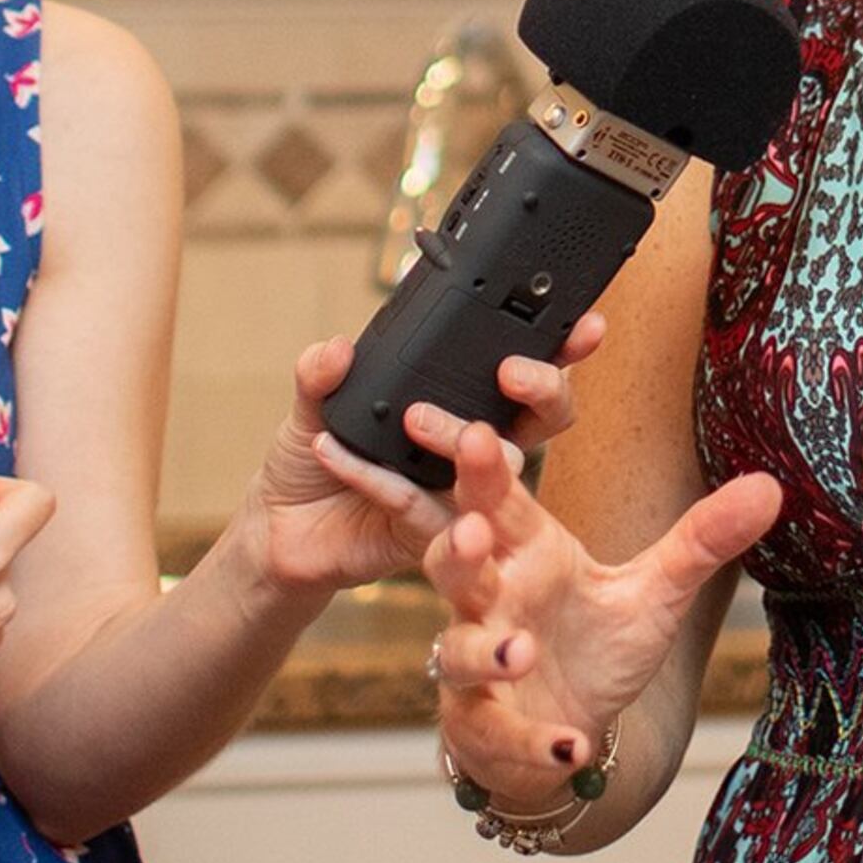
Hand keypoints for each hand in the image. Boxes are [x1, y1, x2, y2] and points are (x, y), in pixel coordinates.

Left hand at [247, 318, 603, 596]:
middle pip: (540, 420)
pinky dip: (373, 477)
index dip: (562, 348)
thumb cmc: (314, 461)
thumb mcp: (311, 405)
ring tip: (415, 418)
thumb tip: (337, 348)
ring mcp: (460, 496)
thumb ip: (321, 373)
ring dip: (463, 440)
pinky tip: (333, 449)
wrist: (282, 530)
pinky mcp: (430, 538)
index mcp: (460, 405)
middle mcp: (473, 450)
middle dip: (542, 389)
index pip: (524, 373)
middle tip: (511, 372)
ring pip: (494, 470)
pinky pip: (415, 504)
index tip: (581, 324)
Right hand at [414, 420, 778, 812]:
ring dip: (485, 650)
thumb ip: (702, 539)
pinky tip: (569, 746)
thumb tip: (771, 487)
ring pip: (458, 650)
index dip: (482, 472)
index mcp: (527, 554)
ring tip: (521, 650)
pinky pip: (494, 732)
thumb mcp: (656, 590)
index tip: (479, 434)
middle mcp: (491, 603)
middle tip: (474, 529)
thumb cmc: (599, 646)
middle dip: (457, 546)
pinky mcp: (482, 727)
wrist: (572, 727)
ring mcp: (477, 667)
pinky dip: (529, 741)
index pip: (498, 503)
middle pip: (453, 565)